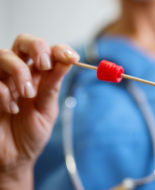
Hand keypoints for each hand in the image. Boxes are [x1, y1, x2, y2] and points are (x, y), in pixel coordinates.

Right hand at [0, 34, 78, 188]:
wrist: (14, 158)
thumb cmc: (31, 134)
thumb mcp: (47, 110)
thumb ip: (53, 86)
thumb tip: (68, 61)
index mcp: (39, 77)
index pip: (49, 52)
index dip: (60, 50)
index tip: (72, 57)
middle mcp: (19, 74)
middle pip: (23, 42)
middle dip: (36, 47)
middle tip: (45, 65)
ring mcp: (1, 81)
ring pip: (4, 55)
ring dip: (20, 71)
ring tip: (27, 94)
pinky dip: (3, 92)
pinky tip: (11, 108)